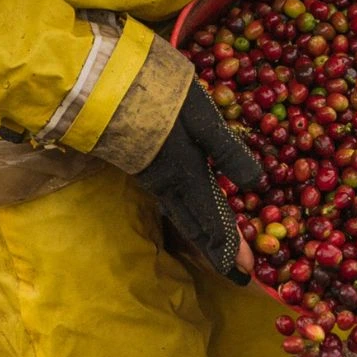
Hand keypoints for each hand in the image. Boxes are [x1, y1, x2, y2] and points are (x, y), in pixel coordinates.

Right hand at [135, 82, 261, 283]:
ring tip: (218, 248)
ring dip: (202, 234)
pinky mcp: (140, 163)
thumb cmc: (157, 96)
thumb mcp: (201, 117)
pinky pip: (170, 200)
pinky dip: (187, 213)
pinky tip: (190, 210)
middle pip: (196, 228)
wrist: (101, 82)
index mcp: (186, 177)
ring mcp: (151, 176)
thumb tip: (256, 183)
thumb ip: (227, 150)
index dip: (231, 249)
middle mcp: (167, 185)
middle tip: (235, 273)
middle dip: (216, 251)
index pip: (213, 223)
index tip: (246, 274)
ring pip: (181, 215)